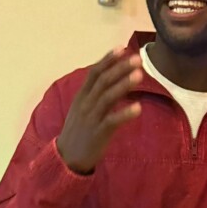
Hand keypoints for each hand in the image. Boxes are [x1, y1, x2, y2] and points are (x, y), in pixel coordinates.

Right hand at [56, 49, 142, 173]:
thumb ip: (95, 94)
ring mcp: (91, 118)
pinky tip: (138, 108)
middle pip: (103, 81)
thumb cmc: (79, 130)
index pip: (94, 73)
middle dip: (120, 68)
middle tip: (136, 58)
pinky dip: (125, 113)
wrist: (67, 158)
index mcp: (81, 96)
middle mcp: (85, 104)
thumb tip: (112, 77)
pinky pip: (112, 121)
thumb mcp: (83, 108)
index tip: (122, 48)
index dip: (108, 60)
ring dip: (124, 85)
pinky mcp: (98, 133)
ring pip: (107, 97)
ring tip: (139, 75)